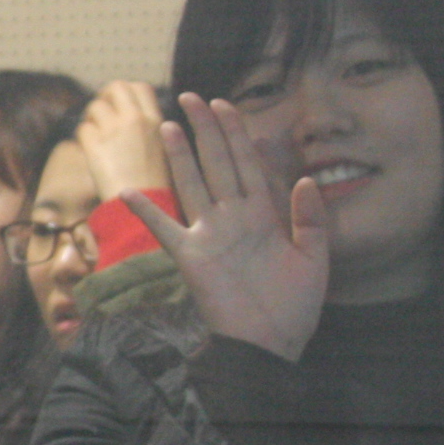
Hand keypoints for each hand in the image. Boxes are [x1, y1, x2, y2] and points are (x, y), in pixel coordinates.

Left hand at [74, 81, 172, 204]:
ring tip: (96, 134)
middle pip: (115, 87)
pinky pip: (82, 130)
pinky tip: (89, 150)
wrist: (147, 210)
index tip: (122, 105)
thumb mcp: (169, 153)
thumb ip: (155, 133)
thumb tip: (140, 123)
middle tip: (103, 114)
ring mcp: (112, 132)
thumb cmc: (161, 189)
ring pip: (95, 107)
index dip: (128, 93)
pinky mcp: (94, 147)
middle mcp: (134, 120)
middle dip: (106, 97)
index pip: (140, 87)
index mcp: (156, 120)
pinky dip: (83, 137)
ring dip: (92, 117)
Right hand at [123, 94, 329, 360]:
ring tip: (169, 124)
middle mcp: (234, 219)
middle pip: (218, 163)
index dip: (236, 134)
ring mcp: (210, 236)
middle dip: (207, 129)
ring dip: (181, 155)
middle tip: (192, 96)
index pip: (247, 164)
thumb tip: (305, 180)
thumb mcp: (315, 260)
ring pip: (194, 184)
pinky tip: (128, 192)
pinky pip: (164, 229)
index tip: (224, 104)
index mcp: (263, 216)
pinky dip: (146, 211)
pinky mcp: (192, 258)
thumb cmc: (294, 310)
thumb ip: (311, 220)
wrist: (271, 347)